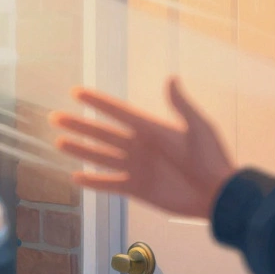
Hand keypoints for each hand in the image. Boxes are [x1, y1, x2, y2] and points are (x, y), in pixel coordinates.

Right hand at [48, 77, 236, 219]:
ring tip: (59, 141)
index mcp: (151, 129)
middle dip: (78, 124)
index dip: (97, 102)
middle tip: (55, 117)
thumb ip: (182, 105)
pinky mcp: (137, 189)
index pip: (117, 112)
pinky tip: (76, 177)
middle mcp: (139, 146)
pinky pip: (109, 184)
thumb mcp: (200, 128)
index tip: (76, 92)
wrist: (219, 196)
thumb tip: (170, 78)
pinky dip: (93, 181)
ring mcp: (137, 168)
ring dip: (80, 149)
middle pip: (101, 132)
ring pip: (100, 156)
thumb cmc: (213, 159)